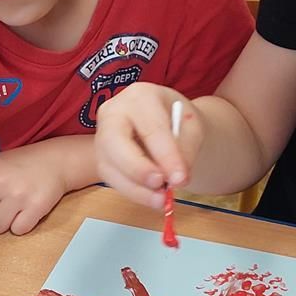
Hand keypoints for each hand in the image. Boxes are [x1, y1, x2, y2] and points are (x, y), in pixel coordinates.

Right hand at [95, 83, 201, 208]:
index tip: (181, 178)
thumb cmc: (180, 121)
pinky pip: (112, 179)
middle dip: (138, 168)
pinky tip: (152, 198)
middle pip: (115, 141)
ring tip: (162, 200)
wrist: (170, 124)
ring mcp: (103, 136)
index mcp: (141, 96)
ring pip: (110, 166)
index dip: (166, 155)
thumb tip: (176, 178)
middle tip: (161, 185)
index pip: (151, 128)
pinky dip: (134, 193)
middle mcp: (114, 112)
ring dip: (136, 188)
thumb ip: (186, 150)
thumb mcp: (193, 129)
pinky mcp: (102, 158)